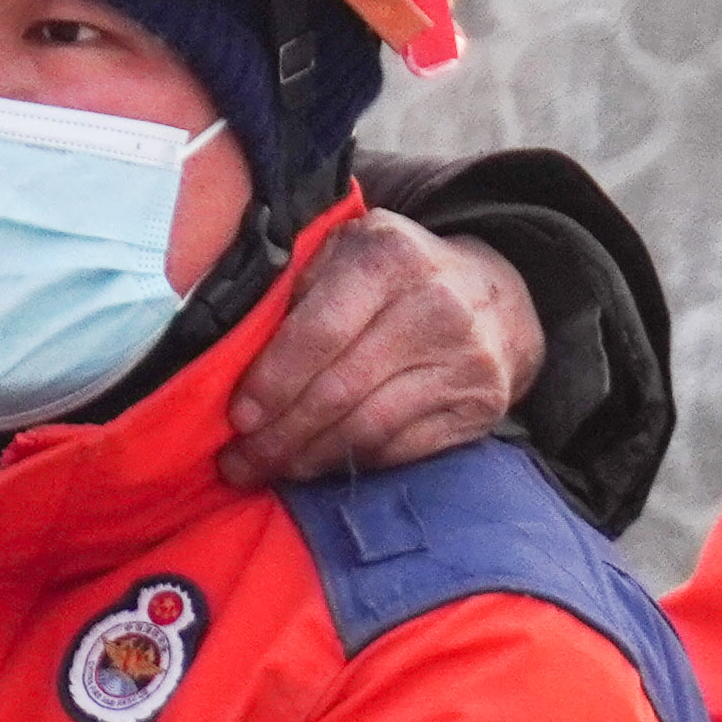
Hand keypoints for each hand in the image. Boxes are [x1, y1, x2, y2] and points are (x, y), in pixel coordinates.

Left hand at [218, 207, 540, 487]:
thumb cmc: (392, 277)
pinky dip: (349, 463)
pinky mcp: (480, 405)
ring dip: (307, 458)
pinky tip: (317, 465)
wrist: (496, 297)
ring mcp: (465, 359)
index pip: (320, 332)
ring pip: (366, 428)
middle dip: (278, 434)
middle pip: (339, 389)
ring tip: (268, 468)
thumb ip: (292, 287)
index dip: (273, 381)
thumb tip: (224, 350)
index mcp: (388, 256)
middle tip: (238, 462)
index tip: (237, 417)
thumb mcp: (345, 253)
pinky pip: (399, 449)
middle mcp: (435, 305)